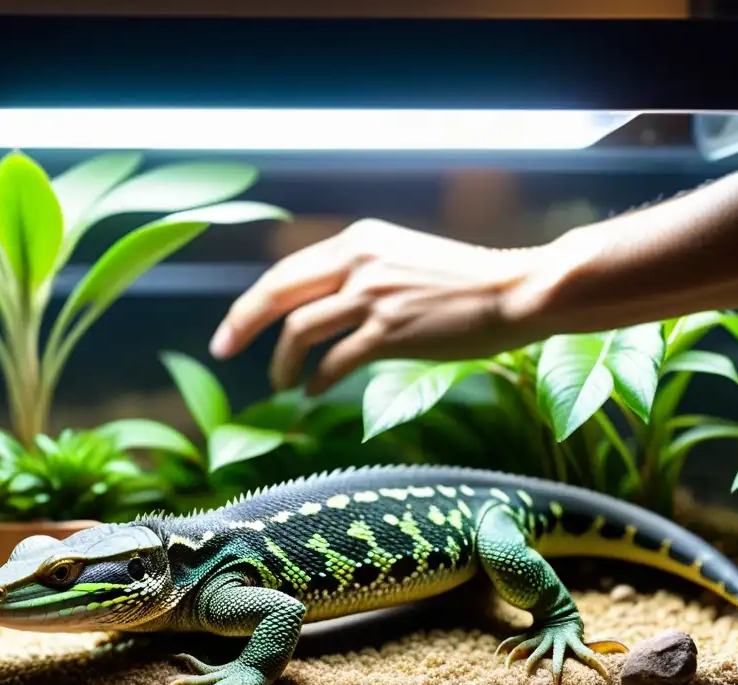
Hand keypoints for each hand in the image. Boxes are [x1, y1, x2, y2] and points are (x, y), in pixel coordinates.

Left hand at [209, 218, 554, 395]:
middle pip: (276, 292)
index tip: (231, 330)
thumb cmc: (462, 281)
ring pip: (300, 330)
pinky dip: (318, 380)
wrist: (515, 291)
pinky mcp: (392, 330)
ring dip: (282, 364)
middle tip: (222, 351)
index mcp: (357, 239)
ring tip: (281, 385)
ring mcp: (373, 294)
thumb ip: (357, 273)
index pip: (285, 271)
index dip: (250, 303)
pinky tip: (314, 392)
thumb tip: (316, 305)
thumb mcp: (400, 258)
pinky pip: (336, 360)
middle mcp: (358, 260)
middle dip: (240, 325)